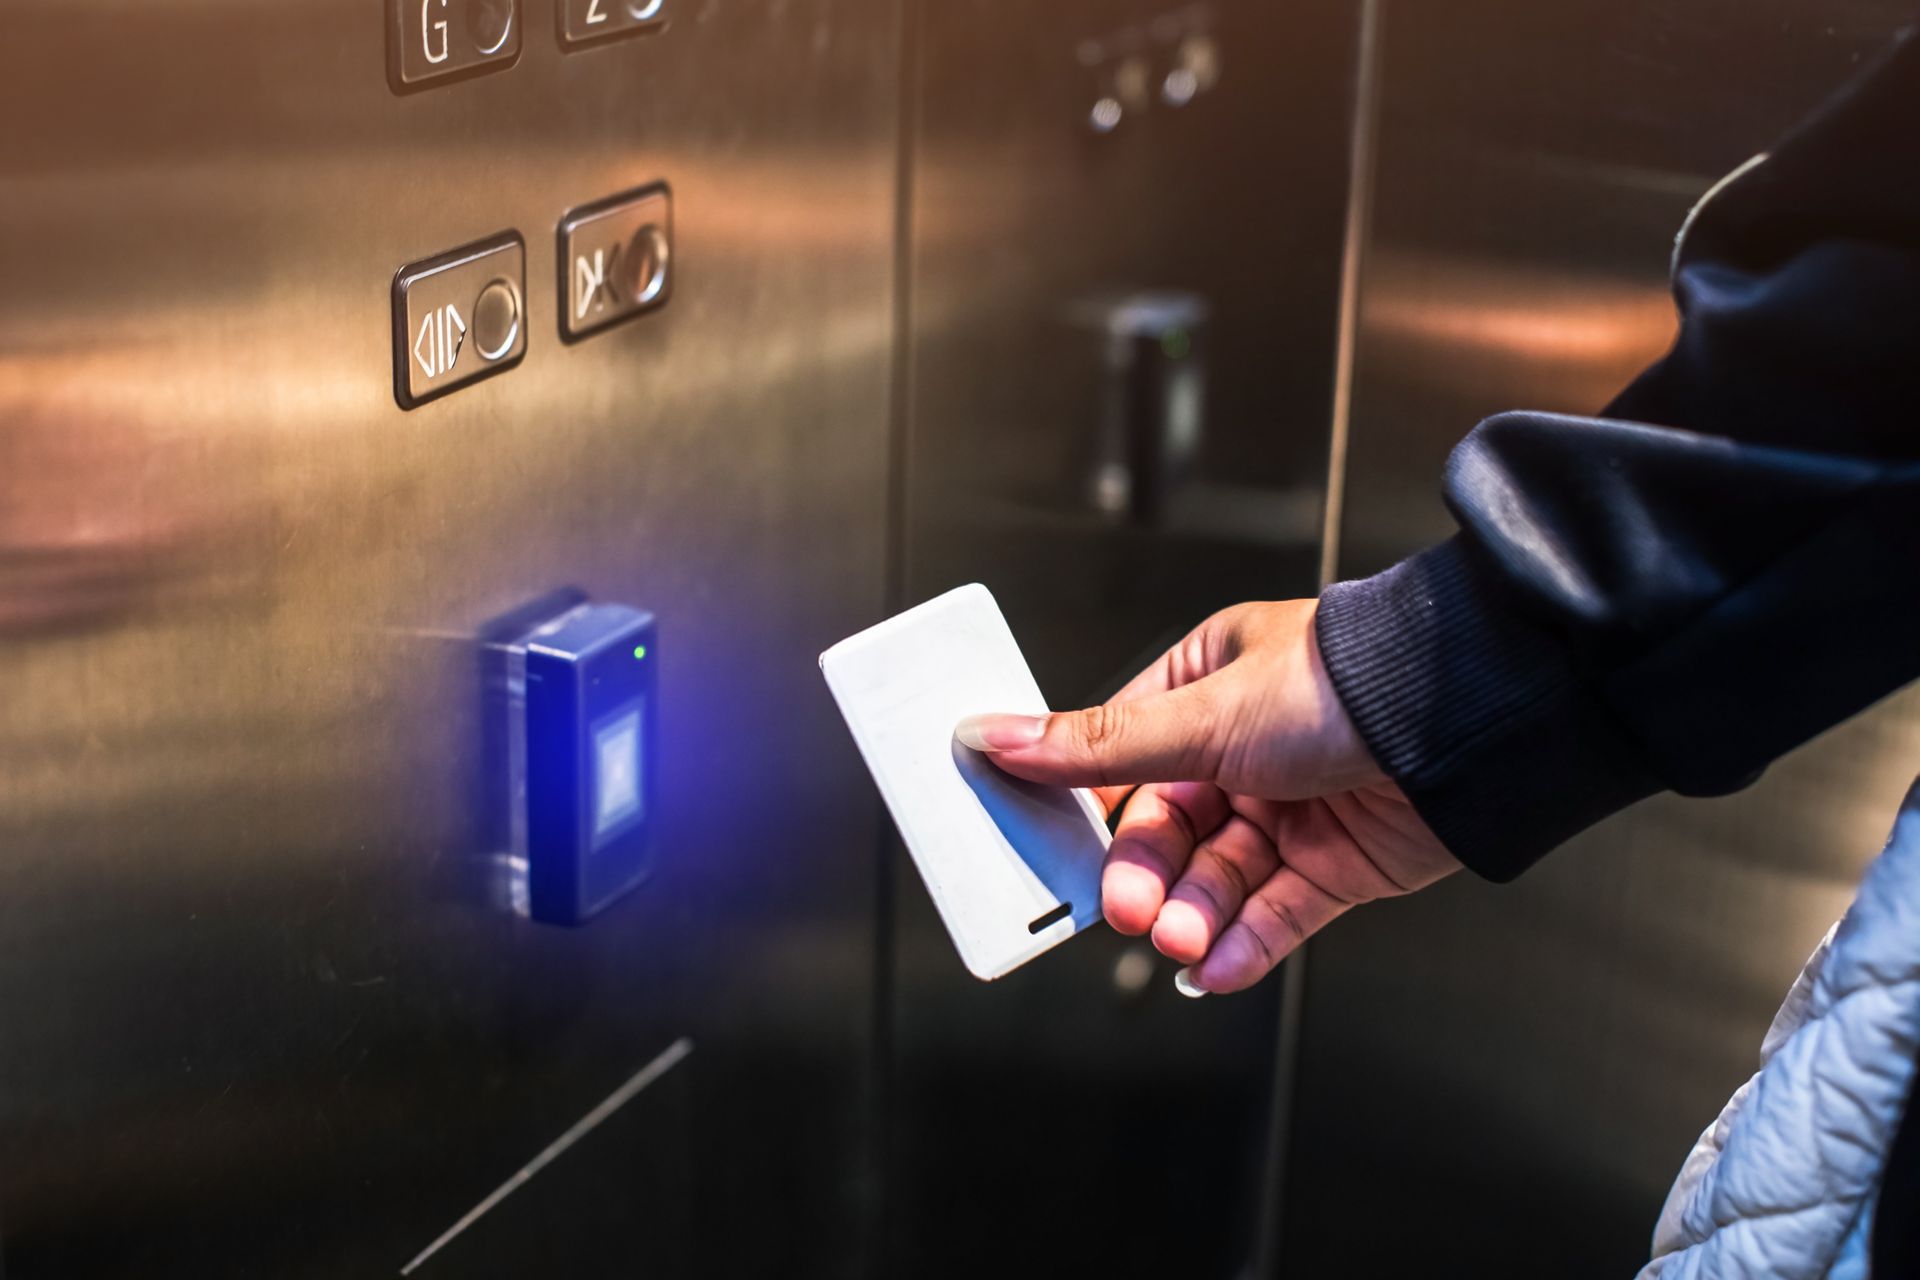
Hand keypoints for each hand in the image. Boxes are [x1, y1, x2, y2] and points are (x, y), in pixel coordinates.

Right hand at [955, 600, 1460, 993]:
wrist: (1463, 723)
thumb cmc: (1344, 683)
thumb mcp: (1199, 715)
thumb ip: (1097, 747)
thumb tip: (999, 737)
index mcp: (1206, 688)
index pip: (1121, 759)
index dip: (1087, 810)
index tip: (1049, 851)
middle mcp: (1246, 749)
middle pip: (1167, 831)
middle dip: (1146, 876)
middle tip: (1129, 908)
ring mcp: (1292, 809)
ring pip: (1216, 880)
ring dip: (1190, 915)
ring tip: (1180, 938)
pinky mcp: (1336, 865)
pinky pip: (1273, 914)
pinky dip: (1241, 944)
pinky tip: (1213, 966)